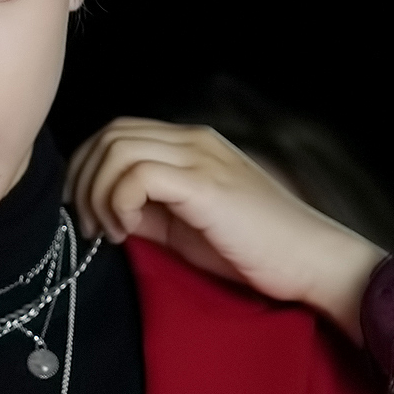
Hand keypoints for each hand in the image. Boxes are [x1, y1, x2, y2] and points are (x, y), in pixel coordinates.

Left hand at [64, 118, 385, 345]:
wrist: (311, 262)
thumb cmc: (253, 250)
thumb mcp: (184, 227)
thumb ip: (145, 210)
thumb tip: (101, 212)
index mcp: (189, 144)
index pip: (117, 132)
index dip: (87, 168)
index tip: (84, 213)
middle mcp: (193, 140)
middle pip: (110, 134)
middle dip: (83, 180)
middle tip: (88, 225)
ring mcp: (200, 157)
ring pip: (116, 148)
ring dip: (98, 193)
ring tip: (110, 231)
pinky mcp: (205, 184)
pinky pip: (137, 174)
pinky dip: (118, 201)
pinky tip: (127, 231)